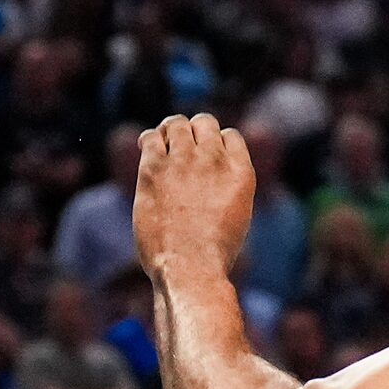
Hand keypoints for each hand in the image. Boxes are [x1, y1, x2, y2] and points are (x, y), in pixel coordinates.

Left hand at [134, 113, 255, 280]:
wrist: (190, 267)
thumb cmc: (213, 253)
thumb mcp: (236, 215)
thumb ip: (226, 188)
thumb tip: (210, 180)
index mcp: (241, 172)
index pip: (230, 135)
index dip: (217, 143)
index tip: (207, 158)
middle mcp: (214, 159)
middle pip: (204, 122)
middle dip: (194, 132)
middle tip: (183, 151)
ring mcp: (184, 160)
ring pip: (176, 123)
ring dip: (170, 131)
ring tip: (164, 148)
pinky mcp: (154, 168)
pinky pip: (150, 137)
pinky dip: (149, 140)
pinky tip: (147, 152)